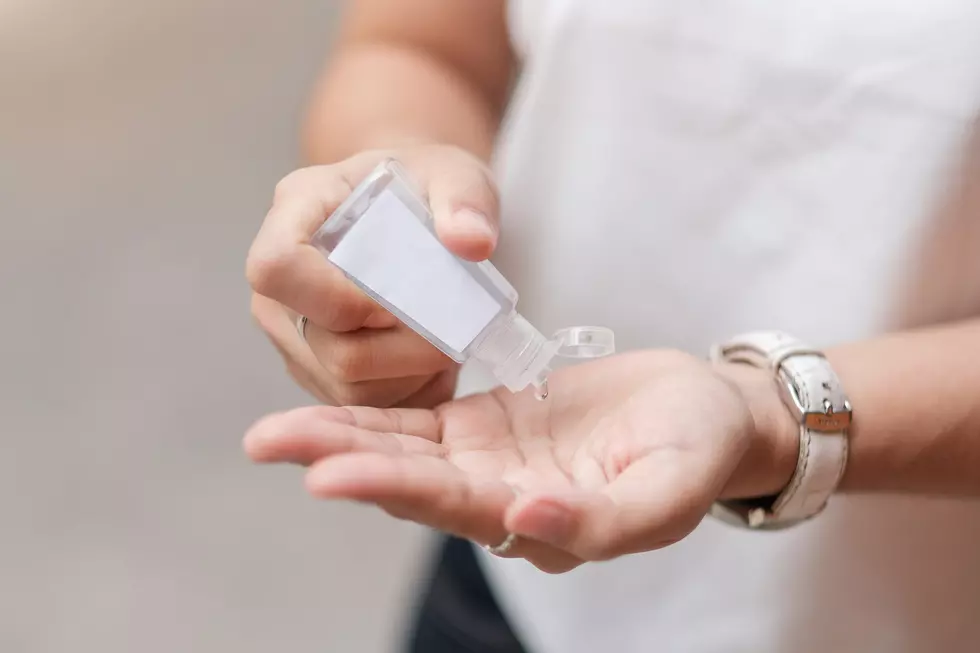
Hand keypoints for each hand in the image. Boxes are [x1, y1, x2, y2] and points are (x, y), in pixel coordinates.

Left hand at [244, 350, 797, 572]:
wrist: (709, 410)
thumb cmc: (698, 449)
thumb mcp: (670, 490)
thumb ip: (602, 521)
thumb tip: (522, 521)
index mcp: (541, 525)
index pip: (454, 508)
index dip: (391, 490)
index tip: (325, 475)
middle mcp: (503, 499)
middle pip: (408, 482)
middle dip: (338, 461)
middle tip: (266, 443)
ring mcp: (492, 460)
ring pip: (405, 451)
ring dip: (341, 438)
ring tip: (272, 431)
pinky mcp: (490, 423)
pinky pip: (423, 420)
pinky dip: (375, 413)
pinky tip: (328, 404)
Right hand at [246, 145, 499, 407]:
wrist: (415, 213)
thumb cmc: (425, 188)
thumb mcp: (456, 175)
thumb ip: (466, 198)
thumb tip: (471, 242)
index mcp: (295, 212)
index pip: (277, 267)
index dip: (341, 298)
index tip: (403, 298)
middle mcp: (279, 280)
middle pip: (323, 342)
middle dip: (400, 345)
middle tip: (453, 327)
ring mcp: (292, 331)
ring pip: (344, 381)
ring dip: (408, 370)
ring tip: (445, 337)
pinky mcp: (315, 369)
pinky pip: (359, 401)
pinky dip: (405, 387)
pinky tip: (428, 356)